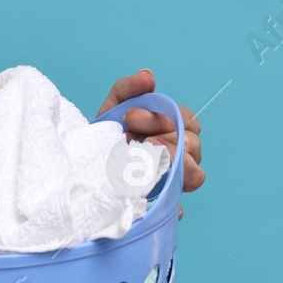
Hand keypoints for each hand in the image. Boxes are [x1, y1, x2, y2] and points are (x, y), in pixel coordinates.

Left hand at [97, 69, 203, 217]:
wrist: (89, 157)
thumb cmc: (111, 129)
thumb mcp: (116, 103)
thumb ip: (131, 87)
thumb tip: (147, 76)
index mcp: (174, 129)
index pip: (188, 122)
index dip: (163, 118)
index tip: (130, 115)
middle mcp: (180, 153)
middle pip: (193, 147)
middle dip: (166, 139)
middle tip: (138, 139)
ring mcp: (173, 177)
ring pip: (193, 174)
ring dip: (172, 164)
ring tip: (144, 158)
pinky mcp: (161, 199)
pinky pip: (177, 205)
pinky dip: (172, 203)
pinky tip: (153, 195)